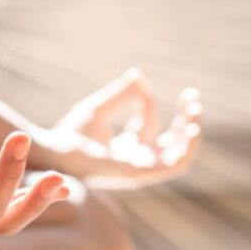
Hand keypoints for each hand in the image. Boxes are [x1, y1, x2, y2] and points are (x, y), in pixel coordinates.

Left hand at [36, 68, 201, 188]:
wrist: (55, 151)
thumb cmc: (69, 134)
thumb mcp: (98, 108)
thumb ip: (120, 95)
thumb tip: (138, 75)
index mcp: (124, 148)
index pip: (147, 124)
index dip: (148, 102)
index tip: (139, 84)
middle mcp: (134, 160)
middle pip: (170, 144)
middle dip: (185, 121)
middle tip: (193, 99)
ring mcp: (139, 169)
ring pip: (177, 156)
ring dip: (191, 134)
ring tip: (196, 110)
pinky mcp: (140, 173)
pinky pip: (173, 165)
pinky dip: (187, 147)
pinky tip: (191, 127)